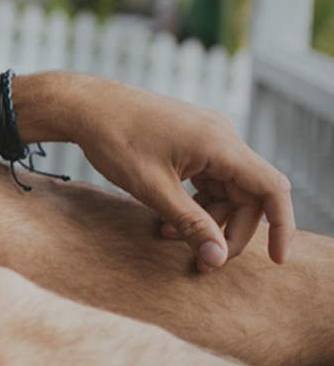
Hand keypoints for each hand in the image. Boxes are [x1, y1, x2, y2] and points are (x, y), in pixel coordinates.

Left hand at [62, 76, 294, 269]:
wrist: (85, 105)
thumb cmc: (115, 140)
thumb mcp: (152, 190)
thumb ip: (190, 224)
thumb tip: (217, 258)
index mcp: (221, 144)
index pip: (271, 189)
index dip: (280, 226)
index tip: (275, 259)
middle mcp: (223, 136)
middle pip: (249, 194)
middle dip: (230, 229)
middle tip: (204, 260)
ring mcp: (208, 136)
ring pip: (228, 188)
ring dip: (209, 217)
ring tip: (171, 237)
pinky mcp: (193, 139)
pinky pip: (210, 177)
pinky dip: (197, 200)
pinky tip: (169, 219)